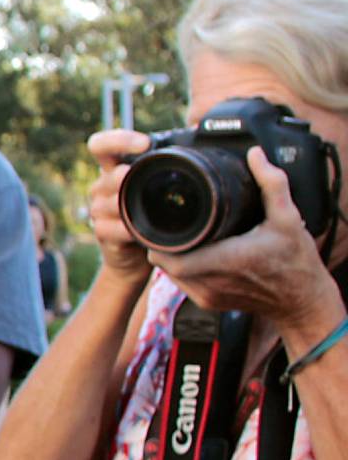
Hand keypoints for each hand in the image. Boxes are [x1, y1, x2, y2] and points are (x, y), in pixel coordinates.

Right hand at [84, 129, 156, 282]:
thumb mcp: (155, 184)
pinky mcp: (101, 232)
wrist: (136, 255)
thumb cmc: (151, 213)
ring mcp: (98, 210)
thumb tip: (198, 131)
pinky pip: (113, 228)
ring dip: (129, 206)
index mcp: (113, 167)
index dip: (119, 140)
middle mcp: (102, 186)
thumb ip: (165, 162)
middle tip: (134, 176)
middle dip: (123, 176)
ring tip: (147, 211)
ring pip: (112, 203)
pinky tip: (139, 232)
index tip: (145, 144)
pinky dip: (128, 230)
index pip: (101, 144)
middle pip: (108, 175)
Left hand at [161, 148, 343, 342]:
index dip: (157, 239)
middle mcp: (210, 283)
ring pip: (169, 275)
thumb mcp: (287, 218)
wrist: (302, 300)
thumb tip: (254, 155)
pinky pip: (182, 284)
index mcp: (225, 261)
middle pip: (163, 263)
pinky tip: (194, 253)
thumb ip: (271, 183)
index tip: (160, 220)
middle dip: (163, 241)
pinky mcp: (208, 304)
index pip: (168, 257)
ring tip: (182, 235)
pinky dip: (182, 269)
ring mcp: (207, 297)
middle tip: (170, 222)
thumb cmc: (295, 261)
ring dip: (172, 255)